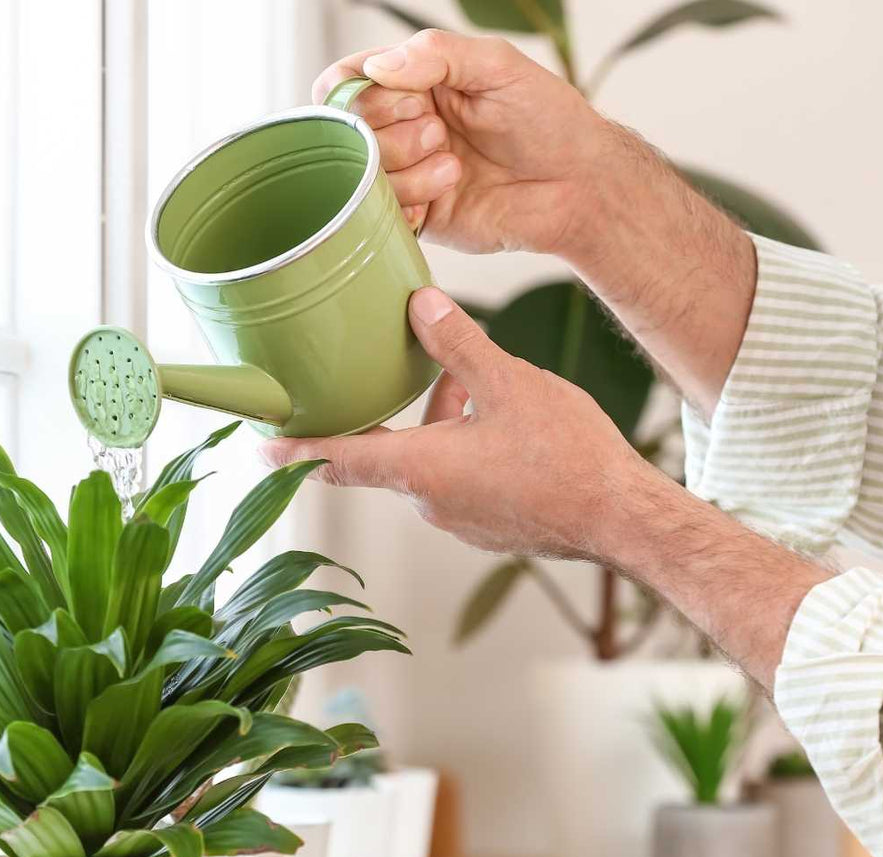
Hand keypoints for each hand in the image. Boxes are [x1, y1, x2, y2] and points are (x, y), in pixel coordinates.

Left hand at [261, 287, 834, 687]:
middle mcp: (430, 501)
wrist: (623, 518)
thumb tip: (418, 304)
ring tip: (471, 380)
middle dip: (392, 411)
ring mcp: (460, 520)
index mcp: (420, 468)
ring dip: (439, 422)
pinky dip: (465, 445)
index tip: (259, 449)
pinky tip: (501, 418)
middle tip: (392, 372)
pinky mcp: (489, 526)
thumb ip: (457, 344)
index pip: (336, 459)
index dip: (294, 451)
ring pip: (429, 460)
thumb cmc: (568, 455)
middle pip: (388, 451)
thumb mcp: (508, 383)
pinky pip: (459, 478)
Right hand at [314, 30, 600, 256]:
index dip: (361, 93)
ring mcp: (406, 174)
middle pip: (348, 130)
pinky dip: (412, 200)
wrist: (578, 184)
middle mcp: (400, 127)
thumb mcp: (496, 65)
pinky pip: (383, 213)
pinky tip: (449, 190)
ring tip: (455, 166)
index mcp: (412, 84)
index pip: (344, 83)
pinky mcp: (418, 217)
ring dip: (408, 167)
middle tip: (440, 133)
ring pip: (362, 174)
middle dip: (394, 131)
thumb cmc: (547, 119)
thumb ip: (436, 54)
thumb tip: (377, 67)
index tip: (409, 99)